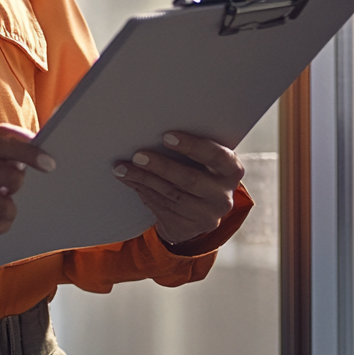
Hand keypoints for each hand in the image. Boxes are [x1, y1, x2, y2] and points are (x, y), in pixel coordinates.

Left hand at [113, 131, 243, 245]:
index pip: (217, 156)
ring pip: (171, 194)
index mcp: (231, 170)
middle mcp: (223, 195)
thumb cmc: (197, 169)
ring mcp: (207, 215)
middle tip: (138, 155)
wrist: (199, 210)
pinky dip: (141, 190)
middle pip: (190, 179)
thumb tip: (150, 127)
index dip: (192, 146)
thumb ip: (190, 147)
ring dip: (143, 179)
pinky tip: (128, 179)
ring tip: (123, 167)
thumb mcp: (203, 160)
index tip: (166, 136)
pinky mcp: (189, 227)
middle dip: (161, 166)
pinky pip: (161, 206)